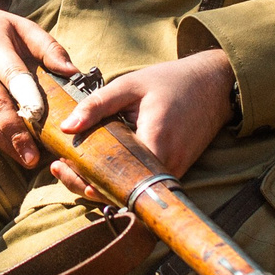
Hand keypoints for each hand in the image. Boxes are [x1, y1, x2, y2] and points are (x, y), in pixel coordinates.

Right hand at [0, 0, 75, 167]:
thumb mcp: (17, 25)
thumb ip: (47, 46)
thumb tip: (73, 72)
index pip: (12, 75)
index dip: (28, 99)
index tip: (44, 122)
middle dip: (15, 132)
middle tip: (34, 157)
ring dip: (2, 141)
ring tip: (24, 159)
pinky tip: (6, 148)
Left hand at [48, 49, 237, 199]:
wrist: (214, 84)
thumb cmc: (172, 81)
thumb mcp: (130, 85)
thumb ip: (97, 105)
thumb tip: (66, 127)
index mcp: (155, 140)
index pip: (114, 174)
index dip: (85, 176)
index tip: (61, 165)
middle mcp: (167, 163)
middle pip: (119, 190)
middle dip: (86, 185)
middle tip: (59, 168)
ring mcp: (174, 171)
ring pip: (130, 192)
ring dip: (101, 184)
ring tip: (71, 168)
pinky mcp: (176, 172)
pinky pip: (142, 185)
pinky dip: (120, 180)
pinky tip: (98, 168)